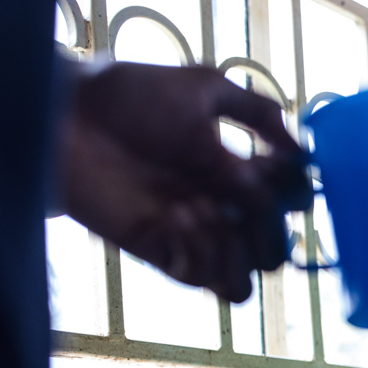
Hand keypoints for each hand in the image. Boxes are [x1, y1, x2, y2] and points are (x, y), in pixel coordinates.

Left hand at [59, 62, 312, 302]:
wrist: (66, 116)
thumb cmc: (128, 96)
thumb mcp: (204, 88)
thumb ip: (258, 112)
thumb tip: (301, 149)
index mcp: (236, 171)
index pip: (289, 202)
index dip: (294, 191)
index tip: (272, 164)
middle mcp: (219, 208)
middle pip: (275, 249)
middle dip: (269, 226)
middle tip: (241, 194)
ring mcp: (191, 234)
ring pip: (245, 279)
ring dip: (236, 247)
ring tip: (201, 208)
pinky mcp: (159, 250)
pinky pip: (203, 279)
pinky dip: (200, 251)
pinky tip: (175, 216)